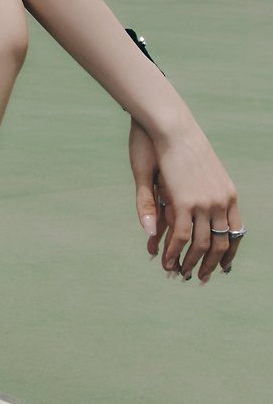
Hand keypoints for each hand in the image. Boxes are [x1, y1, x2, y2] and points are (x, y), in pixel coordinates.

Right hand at [128, 117, 243, 283]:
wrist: (170, 125)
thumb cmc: (175, 145)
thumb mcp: (186, 176)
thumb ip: (181, 202)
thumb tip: (171, 221)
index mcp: (228, 193)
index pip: (236, 231)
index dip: (229, 253)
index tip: (223, 267)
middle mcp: (221, 201)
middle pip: (222, 243)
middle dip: (210, 265)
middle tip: (199, 278)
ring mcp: (205, 202)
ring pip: (202, 244)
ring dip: (190, 263)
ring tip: (181, 274)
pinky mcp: (185, 201)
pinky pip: (182, 235)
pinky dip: (174, 251)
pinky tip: (167, 260)